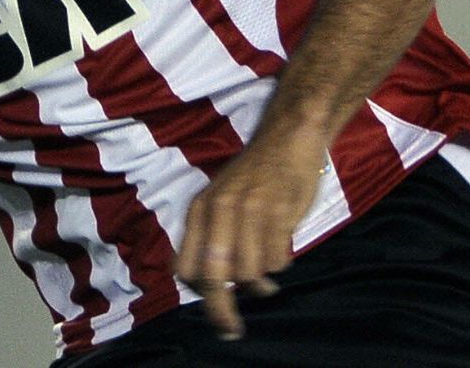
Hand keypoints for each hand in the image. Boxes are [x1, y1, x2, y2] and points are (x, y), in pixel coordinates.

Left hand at [174, 138, 324, 339]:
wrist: (286, 140)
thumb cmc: (253, 179)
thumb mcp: (219, 201)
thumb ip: (211, 236)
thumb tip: (209, 283)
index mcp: (199, 211)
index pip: (184, 265)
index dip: (194, 290)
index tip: (208, 303)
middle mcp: (218, 212)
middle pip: (212, 277)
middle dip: (220, 310)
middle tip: (230, 330)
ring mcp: (248, 212)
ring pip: (248, 273)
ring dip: (260, 284)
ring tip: (267, 277)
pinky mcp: (278, 214)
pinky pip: (277, 261)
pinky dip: (281, 264)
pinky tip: (282, 249)